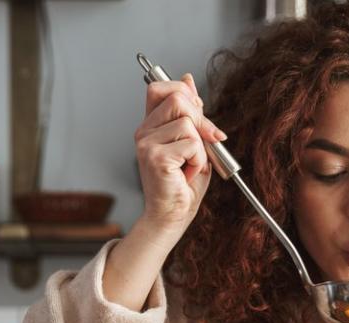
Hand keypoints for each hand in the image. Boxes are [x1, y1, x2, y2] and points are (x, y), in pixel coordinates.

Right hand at [134, 73, 226, 247]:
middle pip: (178, 99)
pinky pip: (192, 145)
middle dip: (200, 120)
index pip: (159, 87)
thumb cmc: (182, 185)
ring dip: (200, 148)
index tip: (198, 113)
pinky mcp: (156, 157)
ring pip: (188, 123)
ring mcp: (147, 144)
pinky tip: (187, 173)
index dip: (183, 93)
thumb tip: (188, 80)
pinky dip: (198, 161)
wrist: (172, 216)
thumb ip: (190, 113)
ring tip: (189, 165)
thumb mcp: (193, 142)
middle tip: (205, 144)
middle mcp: (144, 132)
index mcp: (150, 126)